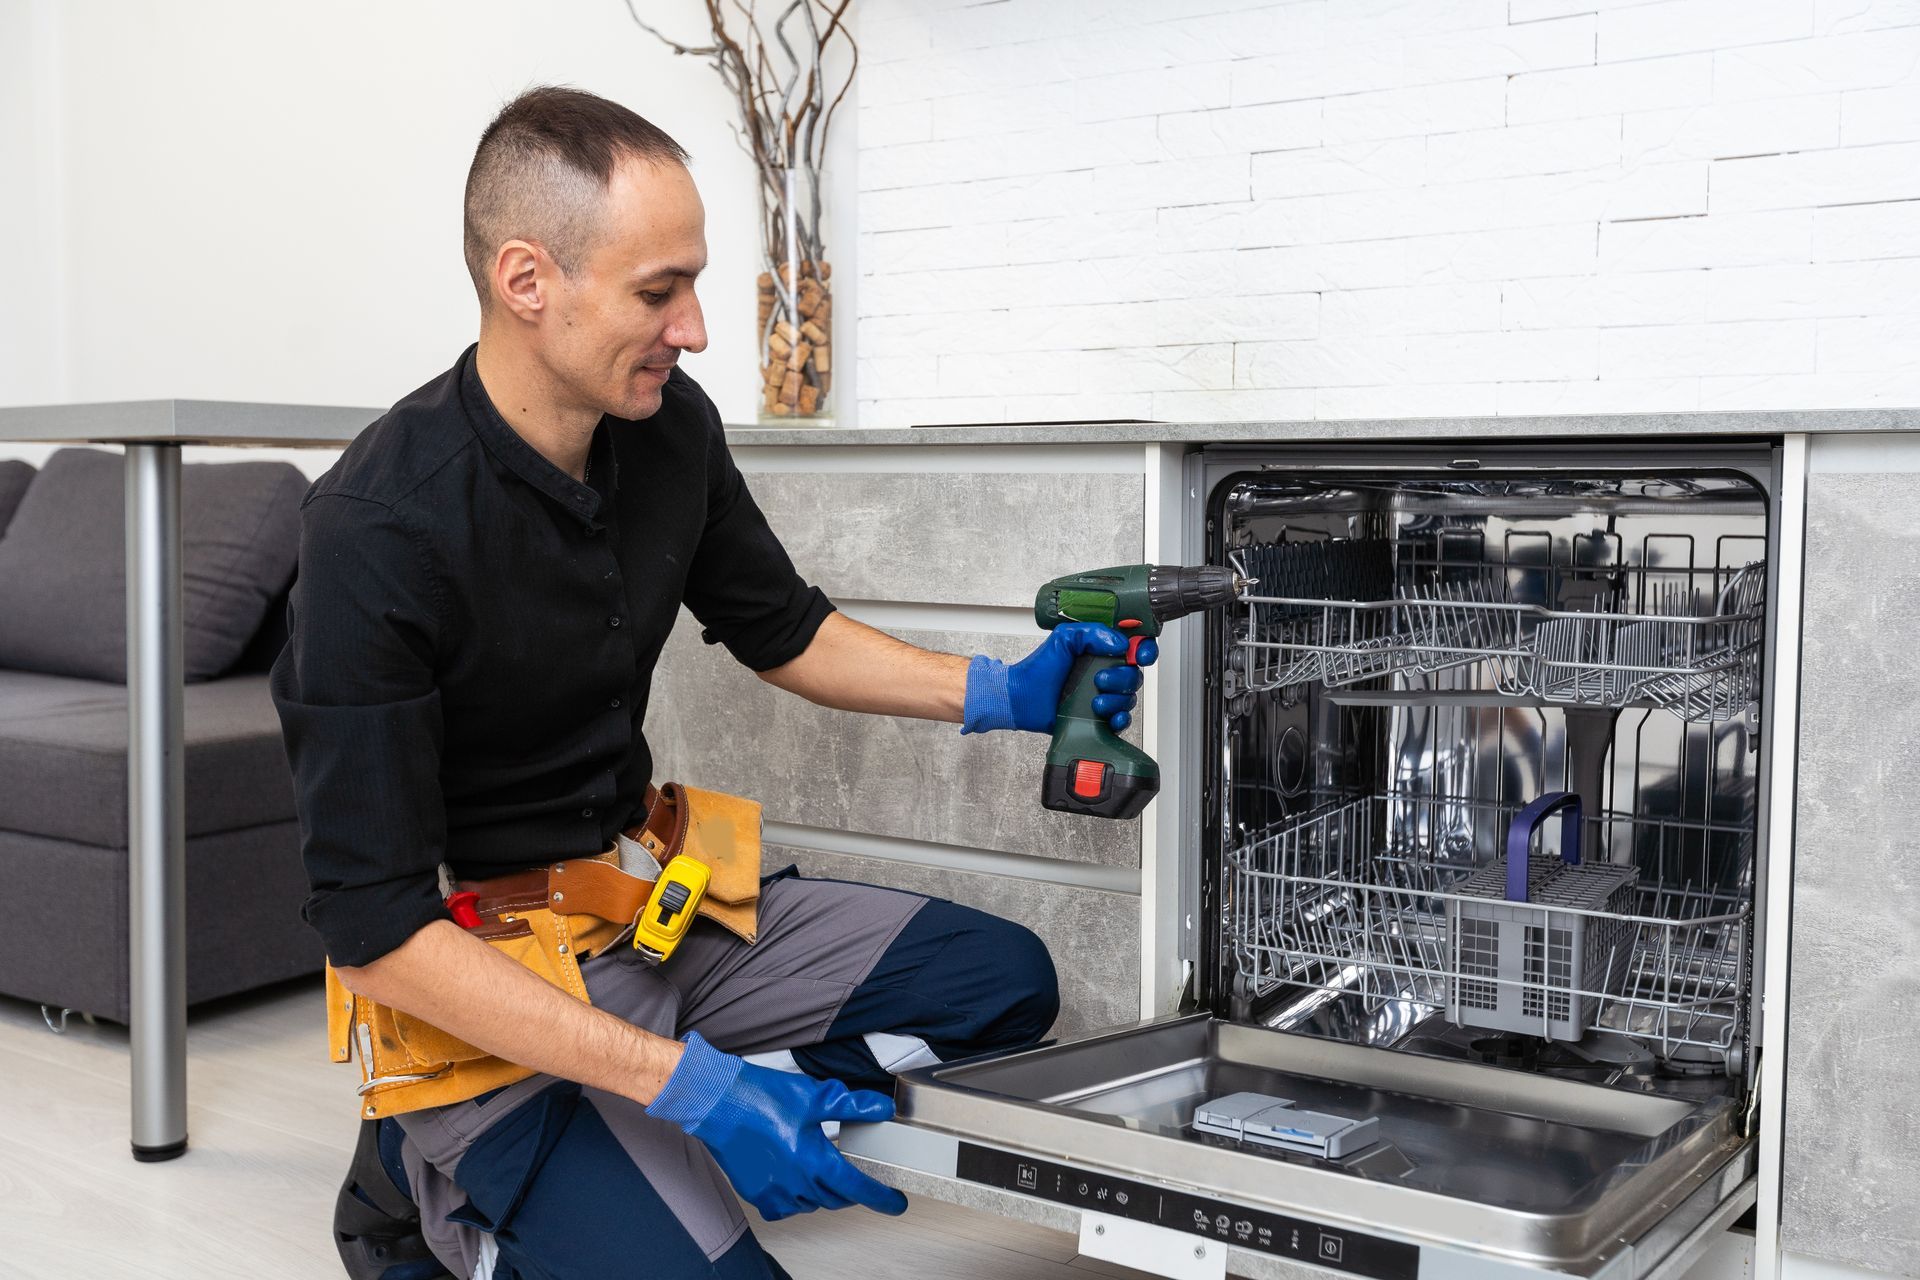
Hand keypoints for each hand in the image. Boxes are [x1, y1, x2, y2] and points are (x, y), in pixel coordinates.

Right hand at [646, 1032, 908, 1219]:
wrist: (716, 1102)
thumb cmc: (759, 1097)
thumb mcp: (815, 1095)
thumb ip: (852, 1105)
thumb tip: (881, 1107)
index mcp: (814, 1160)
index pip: (858, 1187)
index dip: (882, 1196)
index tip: (895, 1202)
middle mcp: (796, 1182)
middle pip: (836, 1198)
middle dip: (852, 1190)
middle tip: (859, 1176)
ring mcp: (775, 1191)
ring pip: (812, 1203)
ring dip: (824, 1192)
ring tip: (825, 1171)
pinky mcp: (756, 1192)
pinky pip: (785, 1207)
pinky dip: (797, 1198)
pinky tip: (796, 1180)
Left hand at [962, 622, 1158, 734]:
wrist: (1023, 698)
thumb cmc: (1039, 669)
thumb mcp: (1064, 638)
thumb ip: (1091, 632)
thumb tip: (1119, 642)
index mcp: (1100, 650)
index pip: (1134, 646)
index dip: (1143, 649)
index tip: (1139, 654)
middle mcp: (1105, 671)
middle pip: (1135, 674)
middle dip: (1122, 678)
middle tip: (1099, 680)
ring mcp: (1103, 694)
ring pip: (1129, 697)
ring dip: (1115, 700)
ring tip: (1094, 702)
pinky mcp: (1099, 715)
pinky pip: (1122, 719)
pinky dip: (1119, 719)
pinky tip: (1107, 716)